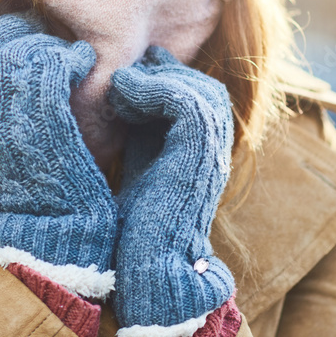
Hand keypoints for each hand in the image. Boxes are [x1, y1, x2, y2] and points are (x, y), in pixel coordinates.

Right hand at [0, 11, 117, 298]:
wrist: (49, 226)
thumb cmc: (29, 178)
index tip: (19, 34)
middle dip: (22, 30)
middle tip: (48, 38)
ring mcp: (8, 111)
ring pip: (26, 48)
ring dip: (51, 45)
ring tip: (68, 56)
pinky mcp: (45, 116)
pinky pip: (55, 63)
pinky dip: (73, 56)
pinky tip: (83, 63)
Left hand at [106, 45, 235, 336]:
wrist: (147, 266)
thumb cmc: (135, 229)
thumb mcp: (139, 165)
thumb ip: (141, 134)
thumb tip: (123, 98)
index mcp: (203, 154)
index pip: (198, 99)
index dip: (166, 79)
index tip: (131, 71)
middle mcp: (215, 151)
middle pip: (204, 89)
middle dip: (165, 73)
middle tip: (128, 70)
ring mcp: (213, 151)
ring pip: (198, 89)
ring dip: (155, 80)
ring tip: (120, 85)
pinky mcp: (200, 152)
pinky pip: (184, 100)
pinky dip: (152, 88)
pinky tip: (122, 93)